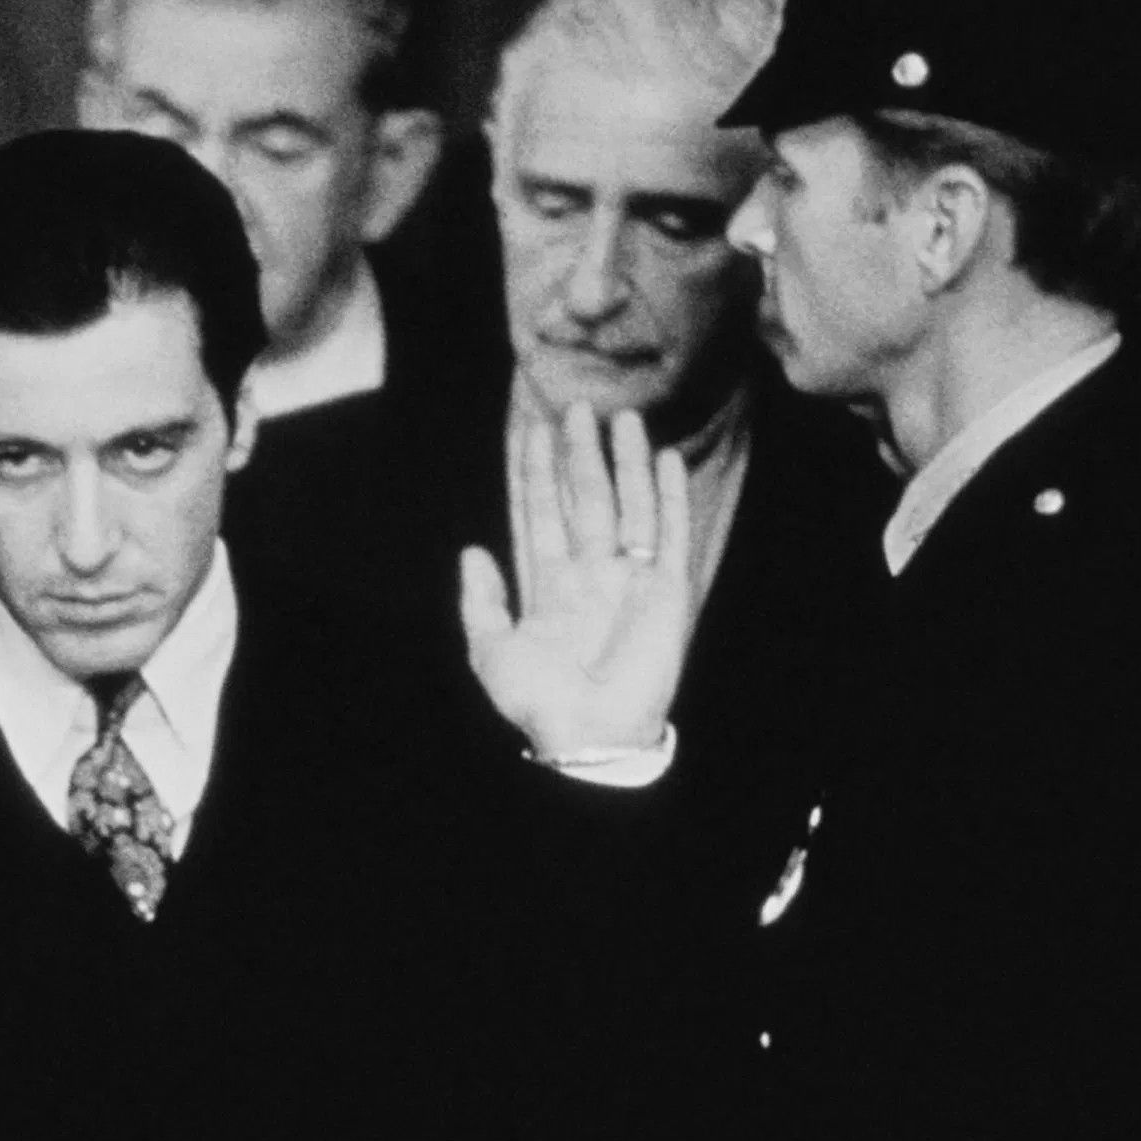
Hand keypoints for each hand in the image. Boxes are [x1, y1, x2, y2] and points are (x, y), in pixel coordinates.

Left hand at [458, 403, 692, 762]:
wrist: (590, 735)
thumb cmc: (539, 702)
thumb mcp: (492, 651)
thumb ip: (480, 601)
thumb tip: (470, 550)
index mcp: (546, 584)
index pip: (536, 512)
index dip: (532, 472)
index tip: (527, 429)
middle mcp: (588, 572)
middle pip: (580, 498)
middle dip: (576, 454)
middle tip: (575, 406)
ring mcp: (629, 577)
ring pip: (625, 505)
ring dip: (623, 462)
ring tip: (620, 418)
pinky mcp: (667, 589)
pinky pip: (670, 533)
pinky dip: (670, 496)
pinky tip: (665, 459)